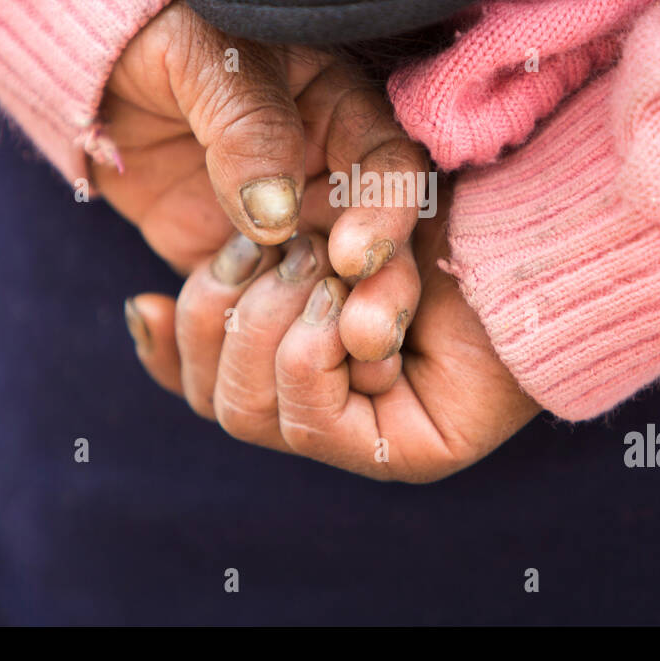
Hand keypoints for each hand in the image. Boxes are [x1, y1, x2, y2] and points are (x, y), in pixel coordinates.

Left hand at [99, 0, 427, 360]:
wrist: (98, 62)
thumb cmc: (164, 33)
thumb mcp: (208, 57)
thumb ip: (247, 125)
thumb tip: (273, 213)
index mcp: (342, 115)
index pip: (389, 167)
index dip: (386, 214)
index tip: (354, 258)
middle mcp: (325, 180)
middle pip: (369, 247)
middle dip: (367, 294)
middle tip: (358, 339)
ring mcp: (281, 229)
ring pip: (310, 293)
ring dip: (293, 324)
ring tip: (266, 340)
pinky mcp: (233, 265)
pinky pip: (238, 311)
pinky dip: (212, 332)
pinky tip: (167, 322)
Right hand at [127, 191, 540, 482]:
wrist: (520, 217)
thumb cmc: (420, 207)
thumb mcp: (302, 221)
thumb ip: (230, 263)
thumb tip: (139, 312)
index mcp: (293, 351)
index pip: (199, 382)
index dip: (167, 350)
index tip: (144, 300)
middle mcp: (324, 400)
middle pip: (211, 399)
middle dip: (224, 315)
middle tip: (283, 255)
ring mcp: (361, 435)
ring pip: (246, 413)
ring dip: (275, 327)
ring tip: (329, 274)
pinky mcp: (399, 452)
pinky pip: (307, 419)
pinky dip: (315, 353)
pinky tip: (353, 314)